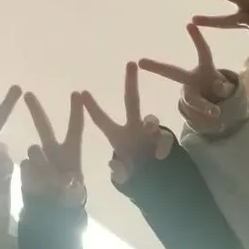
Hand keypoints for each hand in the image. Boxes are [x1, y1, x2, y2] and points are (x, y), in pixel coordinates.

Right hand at [21, 92, 84, 205]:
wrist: (50, 214)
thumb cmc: (68, 199)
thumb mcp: (75, 192)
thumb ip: (69, 183)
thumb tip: (61, 176)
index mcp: (70, 152)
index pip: (75, 129)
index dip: (76, 112)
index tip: (77, 93)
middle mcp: (52, 151)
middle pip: (44, 126)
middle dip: (36, 110)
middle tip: (27, 93)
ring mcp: (37, 159)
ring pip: (33, 150)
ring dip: (40, 160)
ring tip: (48, 180)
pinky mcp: (24, 169)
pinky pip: (25, 166)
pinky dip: (32, 176)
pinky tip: (38, 186)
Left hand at [81, 62, 172, 183]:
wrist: (160, 184)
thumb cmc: (135, 174)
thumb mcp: (124, 177)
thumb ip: (119, 173)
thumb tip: (114, 166)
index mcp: (118, 137)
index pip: (102, 120)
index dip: (92, 108)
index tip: (82, 91)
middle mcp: (134, 129)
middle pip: (132, 101)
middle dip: (131, 82)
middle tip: (130, 63)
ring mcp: (151, 133)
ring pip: (151, 119)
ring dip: (150, 122)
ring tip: (149, 128)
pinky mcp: (166, 141)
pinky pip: (165, 138)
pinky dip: (162, 145)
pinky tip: (159, 157)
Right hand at [138, 24, 234, 125]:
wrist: (216, 113)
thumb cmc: (218, 91)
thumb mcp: (226, 88)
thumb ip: (224, 87)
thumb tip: (218, 87)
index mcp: (205, 70)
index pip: (203, 52)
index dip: (197, 39)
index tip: (190, 24)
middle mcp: (191, 80)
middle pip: (174, 72)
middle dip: (157, 67)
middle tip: (141, 61)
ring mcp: (189, 95)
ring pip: (192, 100)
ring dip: (204, 106)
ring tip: (217, 113)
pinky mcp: (190, 111)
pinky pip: (198, 117)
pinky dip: (209, 121)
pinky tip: (220, 124)